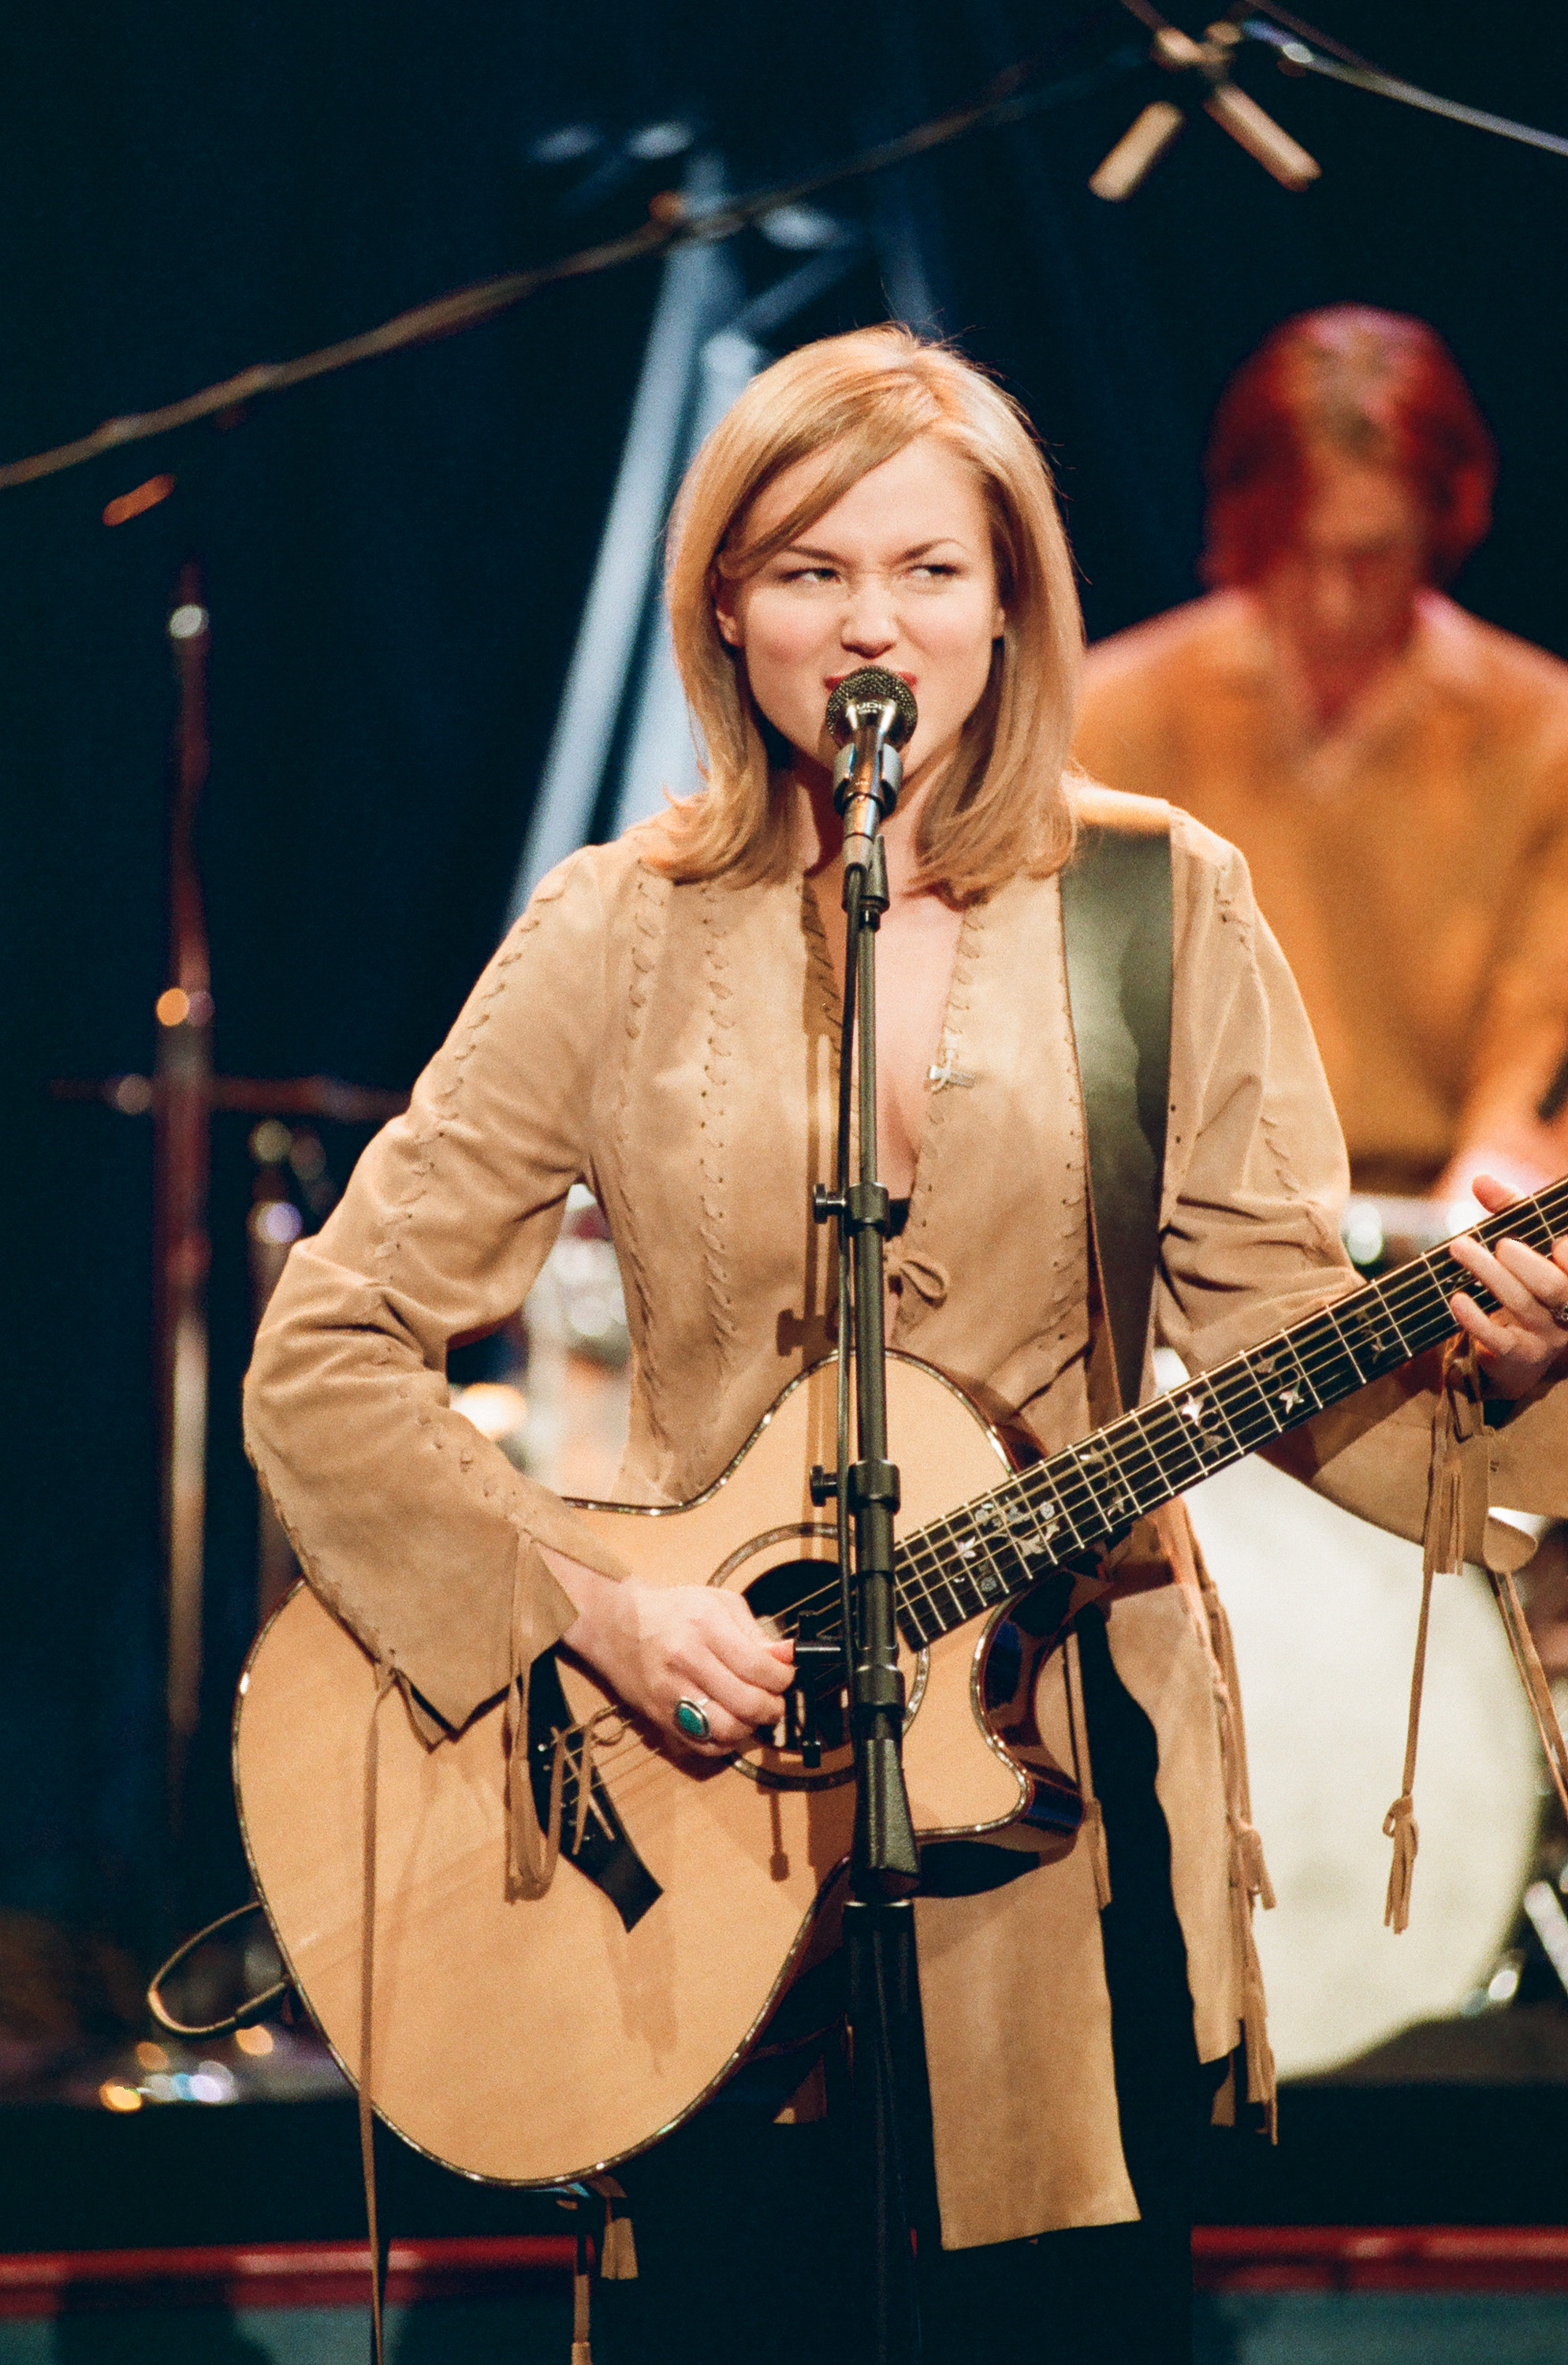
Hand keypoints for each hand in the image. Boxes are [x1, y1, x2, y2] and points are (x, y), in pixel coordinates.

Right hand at [554, 1561, 793, 1754]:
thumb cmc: (673, 1611)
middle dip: (773, 1707)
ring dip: (751, 1728)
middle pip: (746, 1703)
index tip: (786, 1676)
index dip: (783, 1678)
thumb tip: (789, 1656)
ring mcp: (670, 1693)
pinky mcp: (660, 1716)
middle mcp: (686, 1661)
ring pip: (726, 1730)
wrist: (616, 1624)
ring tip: (753, 1713)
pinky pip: (703, 1745)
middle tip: (775, 1700)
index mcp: (704, 1626)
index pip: (757, 1667)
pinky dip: (725, 1742)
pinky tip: (730, 1723)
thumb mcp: (718, 1603)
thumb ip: (756, 1632)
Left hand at [1447, 1173, 1567, 1399]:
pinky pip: (1500, 1340)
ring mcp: (1547, 1335)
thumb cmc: (1526, 1278)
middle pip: (1553, 1286)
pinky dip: (1476, 1319)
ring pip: (1521, 1305)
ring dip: (1488, 1274)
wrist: (1518, 1344)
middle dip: (1525, 1262)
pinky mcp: (1519, 1355)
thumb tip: (1481, 1180)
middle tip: (1500, 1244)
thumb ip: (1510, 1208)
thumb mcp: (1525, 1239)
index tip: (1557, 1244)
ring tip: (1460, 1248)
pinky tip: (1456, 1299)